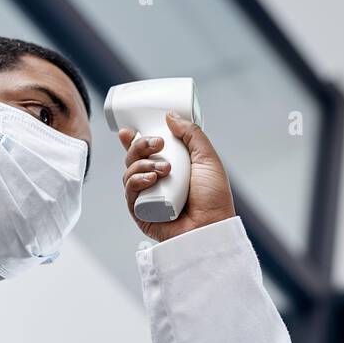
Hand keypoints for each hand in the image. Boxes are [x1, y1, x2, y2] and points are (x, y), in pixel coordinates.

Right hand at [119, 112, 235, 242]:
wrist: (211, 227)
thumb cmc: (214, 198)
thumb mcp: (207, 158)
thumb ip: (191, 134)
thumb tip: (170, 116)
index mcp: (171, 168)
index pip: (146, 151)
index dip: (134, 139)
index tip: (129, 129)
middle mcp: (157, 181)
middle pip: (134, 157)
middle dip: (140, 145)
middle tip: (157, 145)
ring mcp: (148, 197)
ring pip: (129, 172)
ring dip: (142, 164)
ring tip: (164, 170)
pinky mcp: (141, 213)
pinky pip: (129, 192)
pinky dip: (135, 181)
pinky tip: (150, 180)